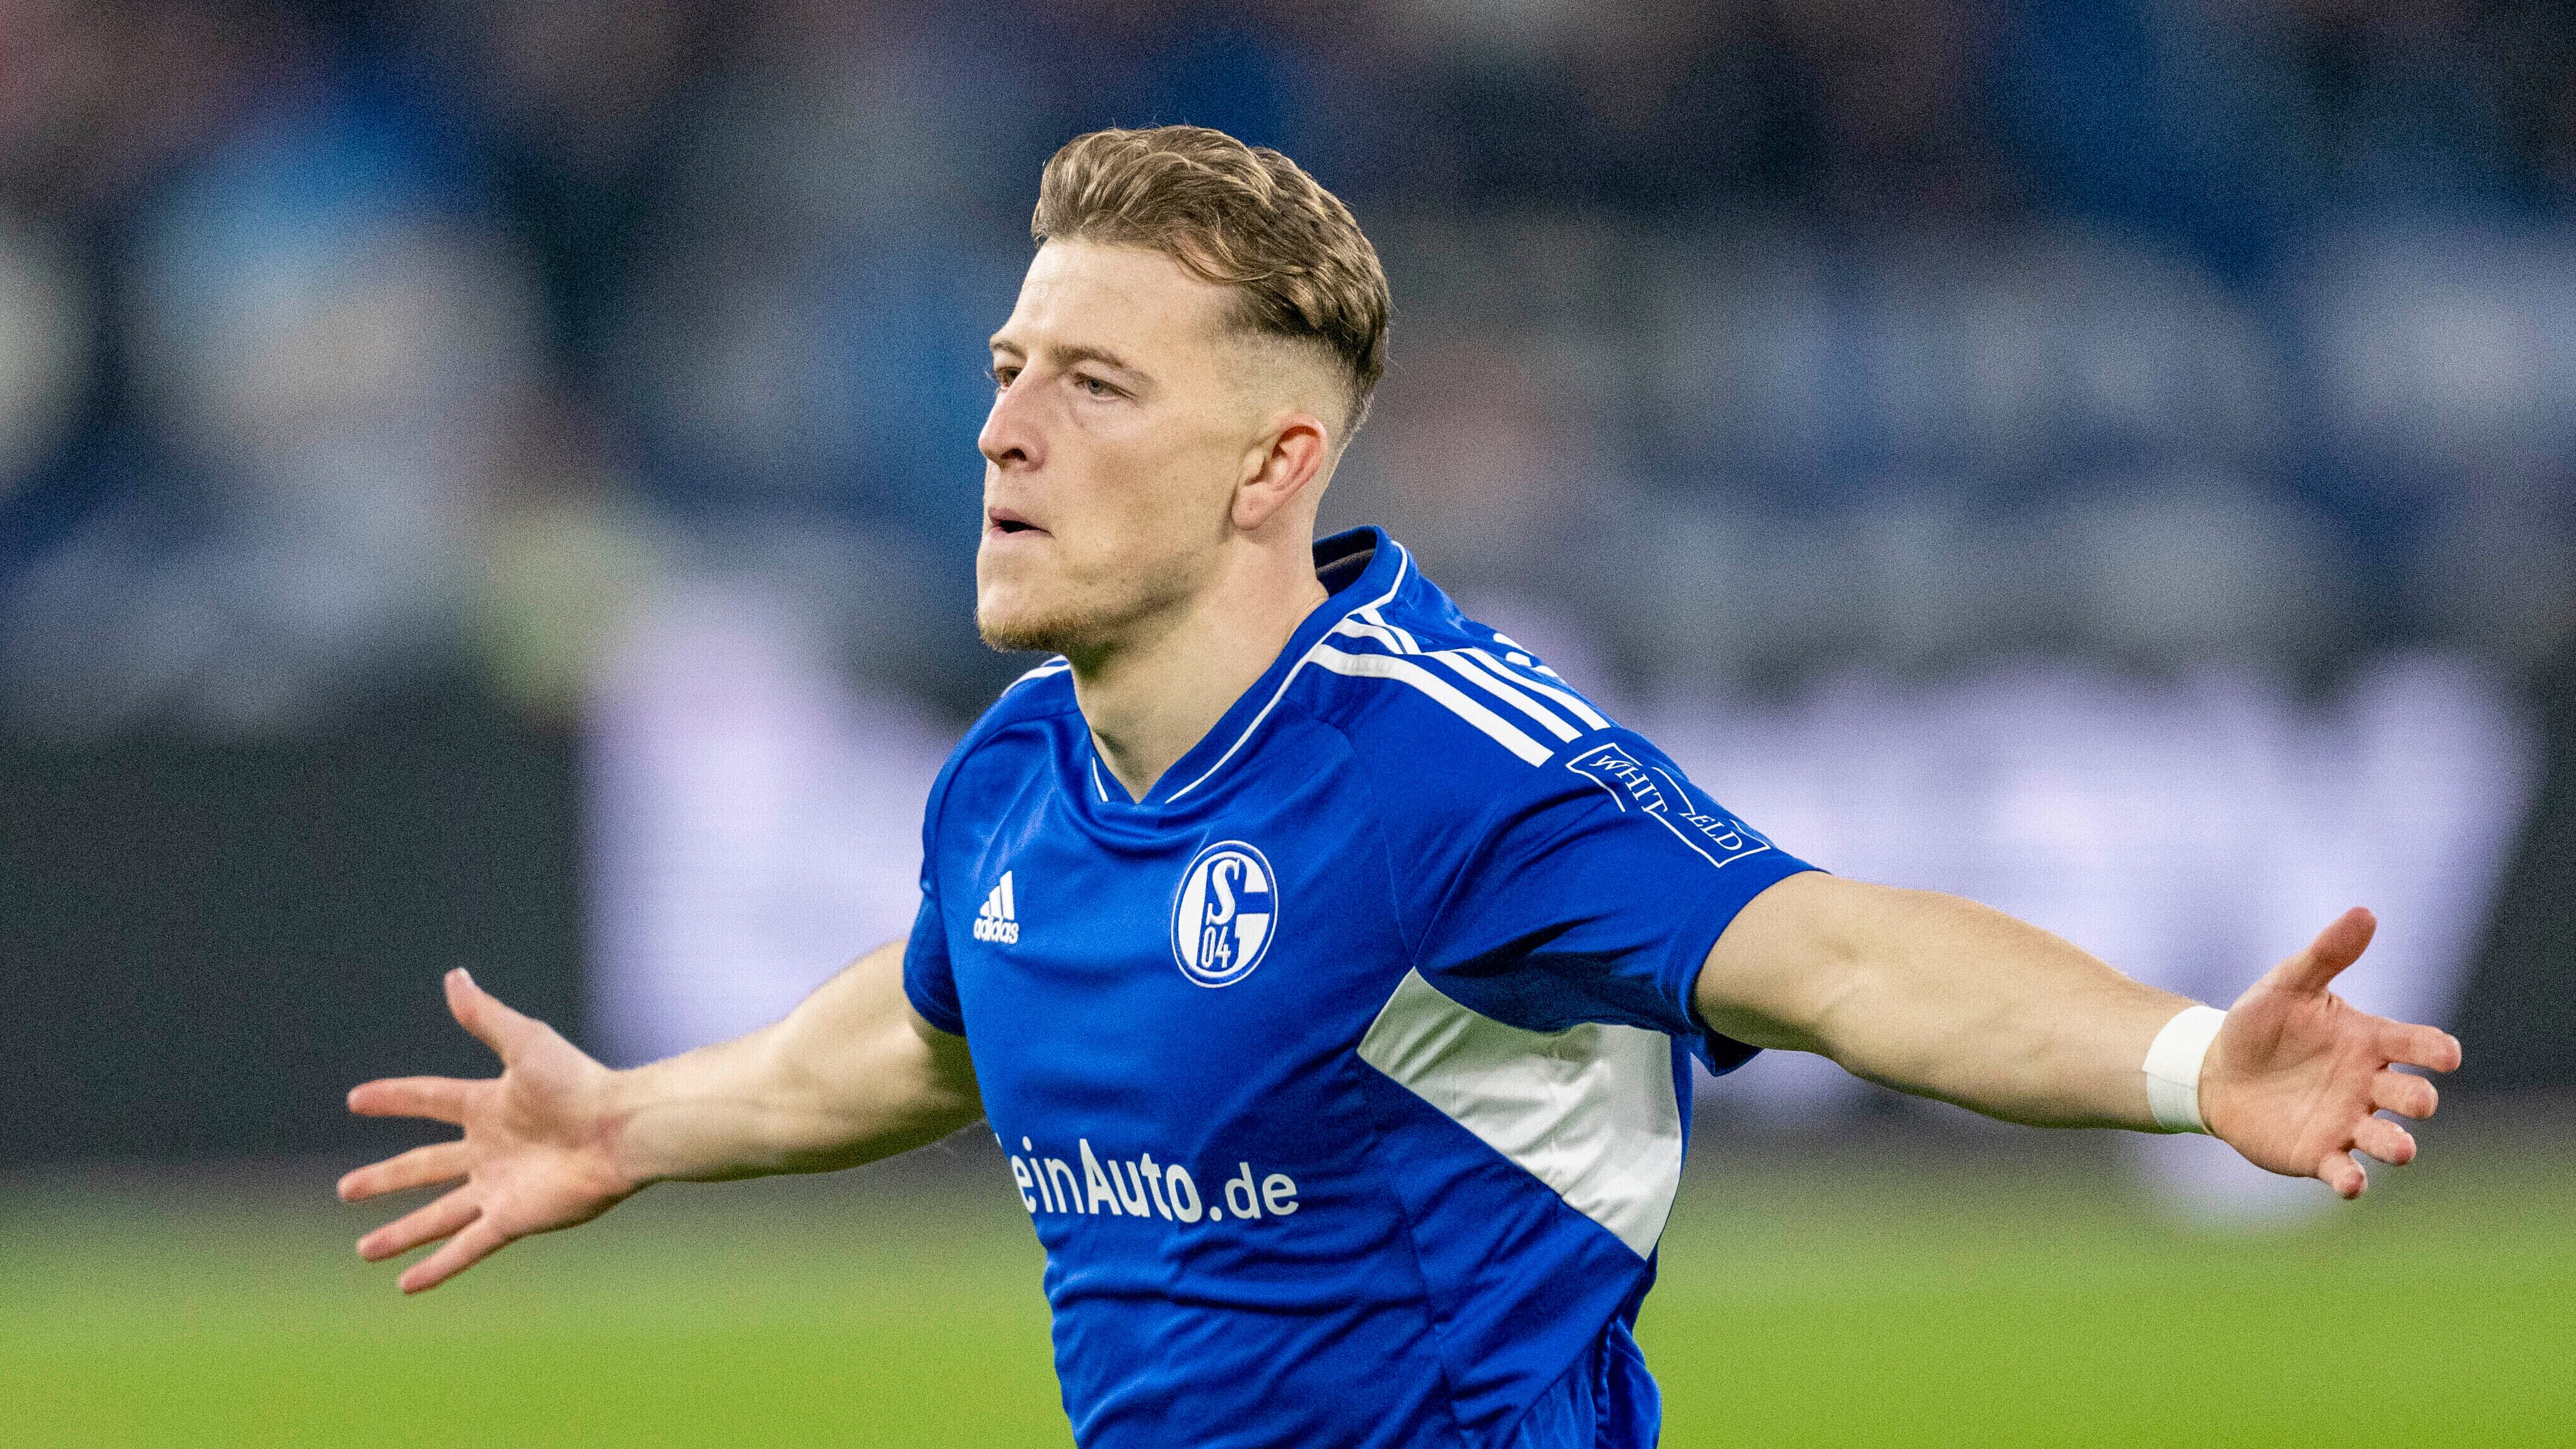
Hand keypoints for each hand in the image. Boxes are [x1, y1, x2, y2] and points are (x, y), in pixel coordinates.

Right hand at [339, 969, 637, 1291]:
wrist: (620, 1129)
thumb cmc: (579, 1082)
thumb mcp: (525, 1043)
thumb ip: (485, 1017)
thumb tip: (454, 976)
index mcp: (489, 1105)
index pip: (429, 1100)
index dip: (394, 1098)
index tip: (356, 1099)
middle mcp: (489, 1149)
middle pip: (424, 1166)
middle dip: (385, 1178)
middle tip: (344, 1189)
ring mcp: (499, 1187)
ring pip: (437, 1214)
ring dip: (401, 1233)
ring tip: (363, 1251)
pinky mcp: (514, 1217)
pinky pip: (466, 1246)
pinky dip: (437, 1267)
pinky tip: (406, 1285)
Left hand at [2200, 908, 2462, 1198]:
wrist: (2215, 1068)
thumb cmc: (2260, 1023)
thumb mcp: (2287, 983)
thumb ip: (2326, 953)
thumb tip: (2365, 913)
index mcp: (2369, 1042)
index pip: (2419, 1045)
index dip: (2436, 1051)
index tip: (2444, 1055)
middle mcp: (2368, 1085)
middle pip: (2412, 1097)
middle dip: (2420, 1100)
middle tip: (2417, 1101)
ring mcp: (2347, 1122)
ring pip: (2389, 1140)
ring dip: (2399, 1146)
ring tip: (2401, 1148)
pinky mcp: (2319, 1153)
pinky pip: (2345, 1170)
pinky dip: (2352, 1180)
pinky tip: (2351, 1182)